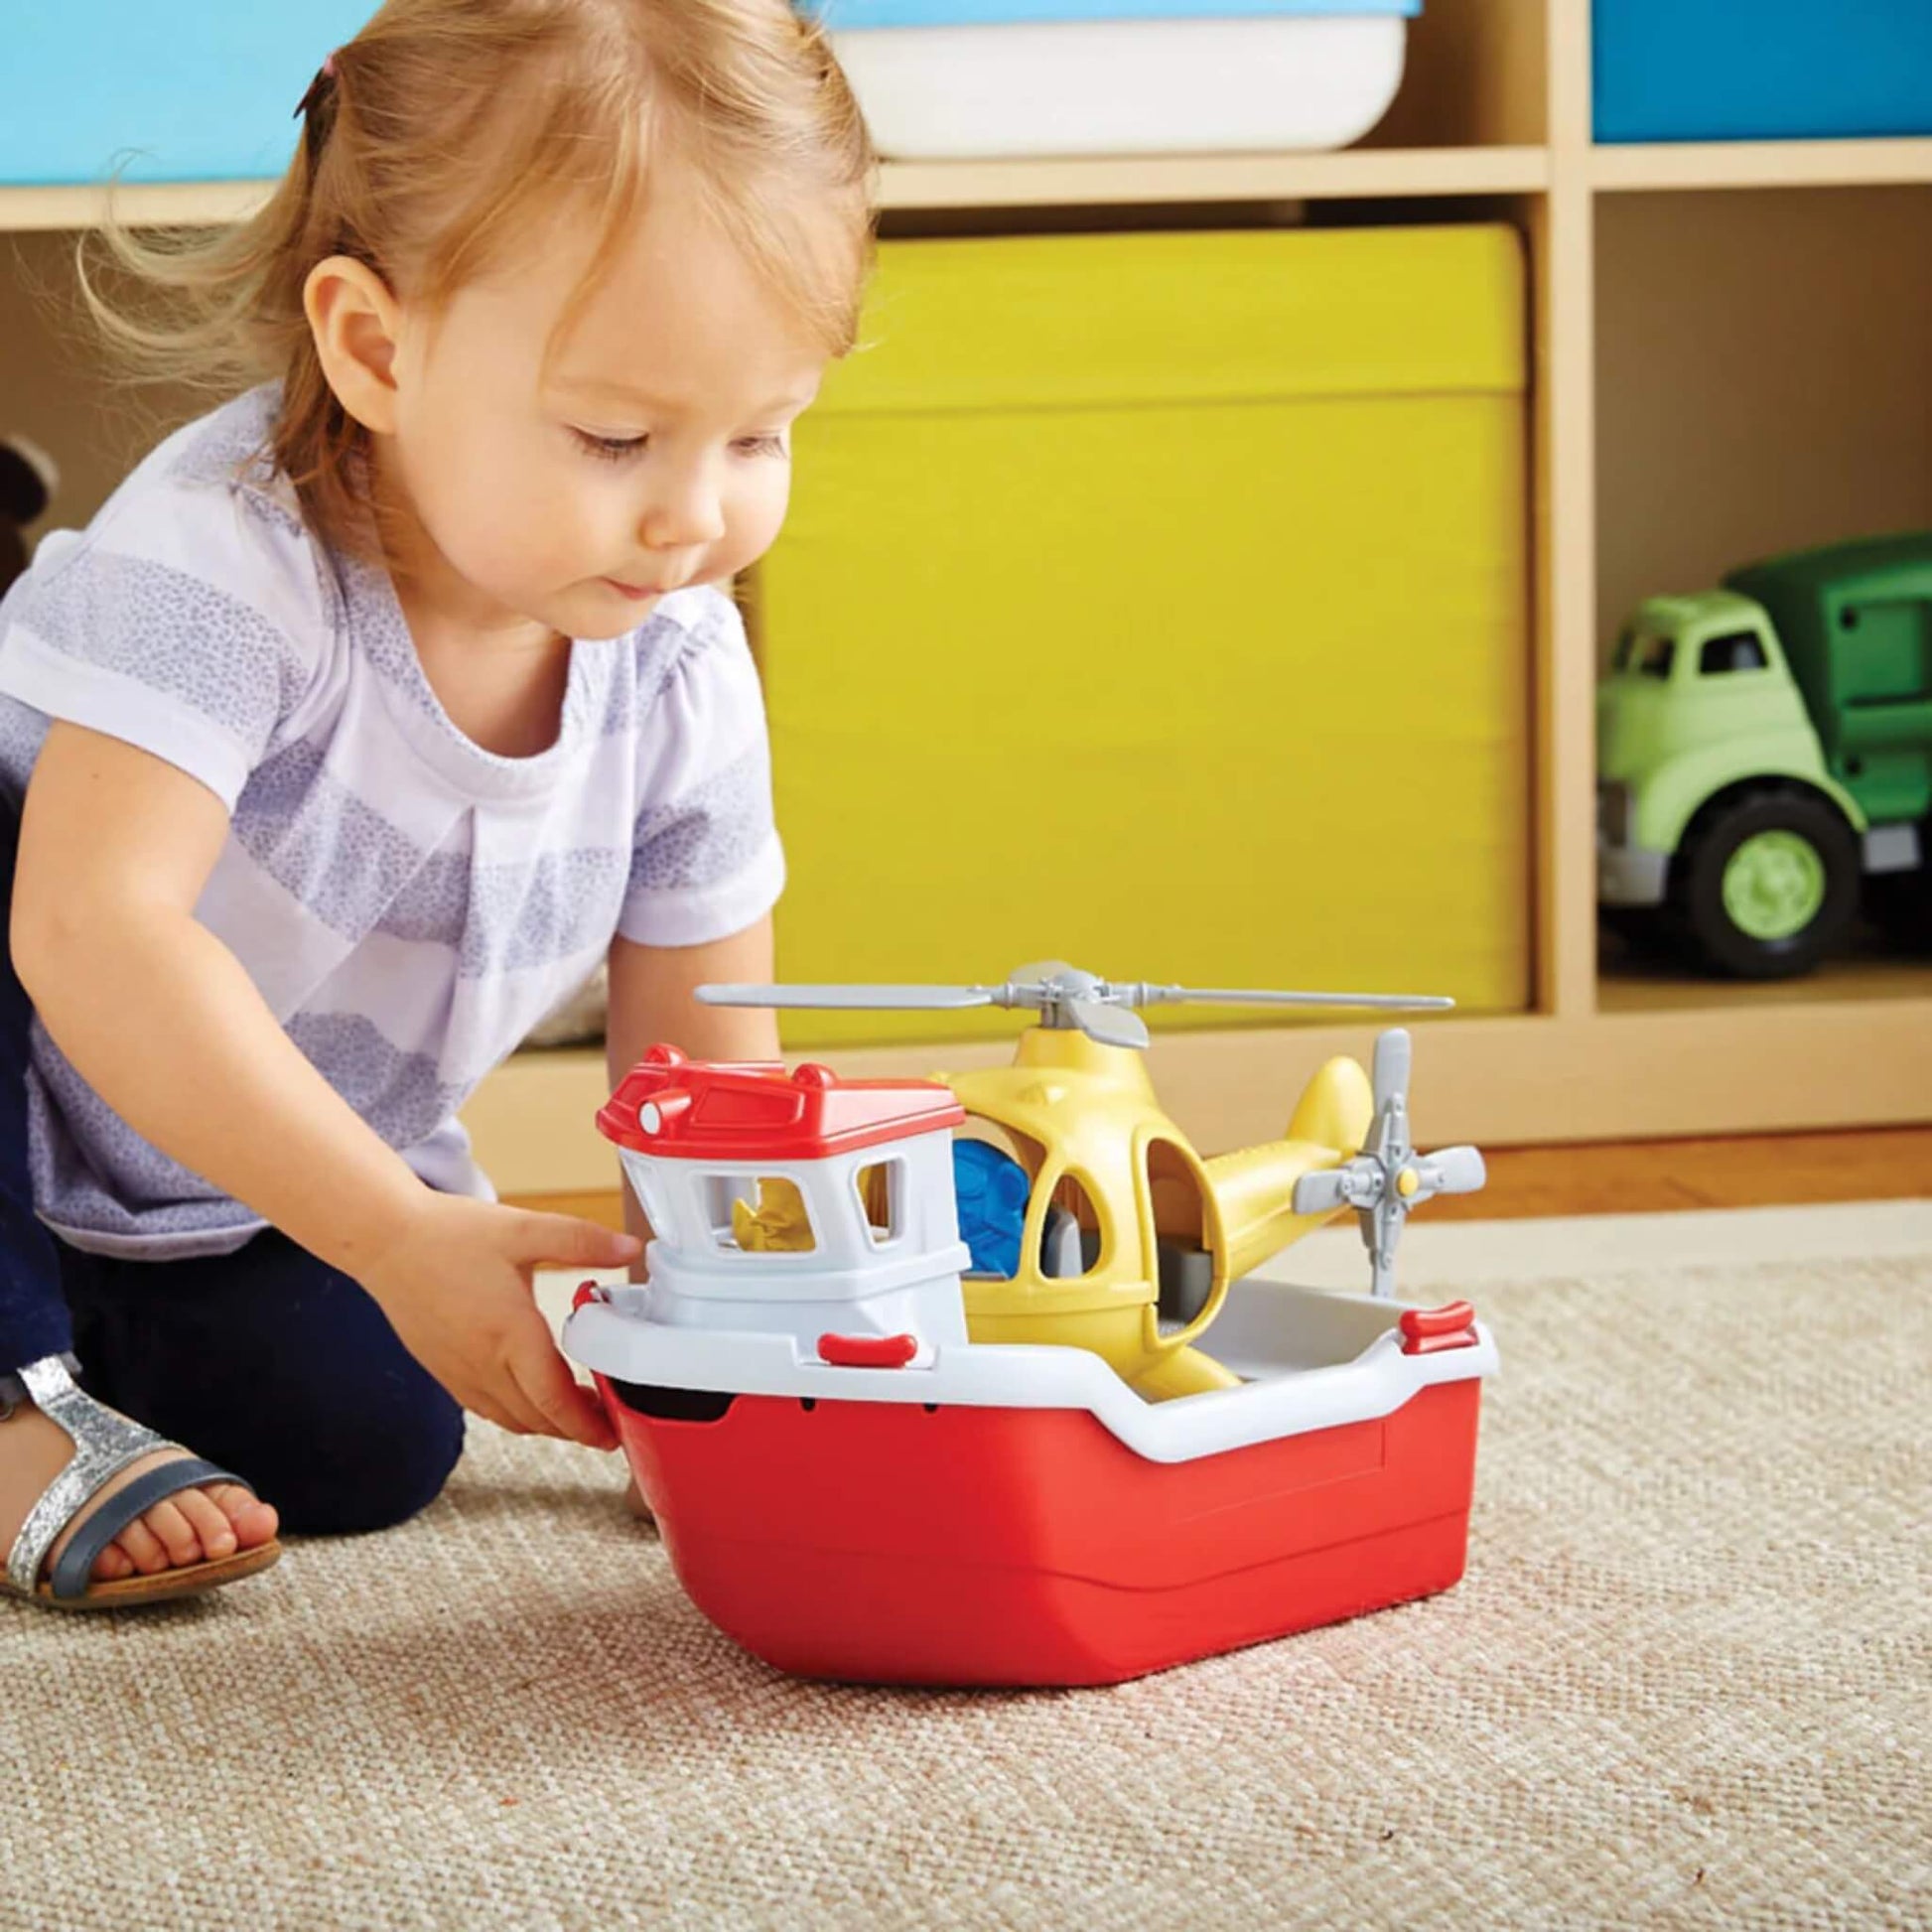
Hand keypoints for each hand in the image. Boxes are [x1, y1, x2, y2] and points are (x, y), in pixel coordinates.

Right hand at [356, 1191, 640, 1448]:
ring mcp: (459, 1374)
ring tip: (579, 1408)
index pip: (554, 1400)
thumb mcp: (525, 1229)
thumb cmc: (451, 1234)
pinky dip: (518, 1413)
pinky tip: (534, 1393)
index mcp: (510, 1334)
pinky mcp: (444, 1372)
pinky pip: (488, 1409)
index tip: (612, 1433)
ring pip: (512, 1420)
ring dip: (548, 1423)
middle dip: (576, 1428)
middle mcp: (483, 1364)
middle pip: (537, 1419)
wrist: (386, 1242)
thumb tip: (631, 1248)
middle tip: (608, 1420)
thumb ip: (582, 1241)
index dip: (587, 1425)